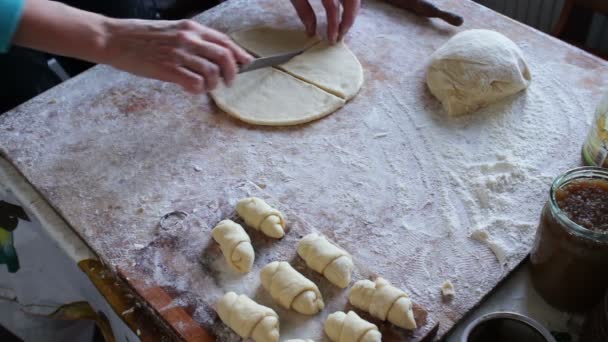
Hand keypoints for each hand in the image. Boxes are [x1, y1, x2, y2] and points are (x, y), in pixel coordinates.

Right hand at [102, 19, 252, 92]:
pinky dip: (198, 90)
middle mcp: (188, 39)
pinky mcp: (168, 69)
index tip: (247, 63)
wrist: (114, 39)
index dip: (239, 54)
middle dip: (232, 73)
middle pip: (224, 57)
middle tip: (229, 82)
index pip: (225, 41)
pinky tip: (191, 89)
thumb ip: (193, 40)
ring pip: (211, 72)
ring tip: (205, 87)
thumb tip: (214, 55)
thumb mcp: (172, 31)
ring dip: (212, 84)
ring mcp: (178, 54)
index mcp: (190, 28)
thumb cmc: (141, 37)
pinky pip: (195, 83)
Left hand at [290, 0, 359, 42]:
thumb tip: (310, 32)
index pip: (333, 7)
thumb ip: (303, 10)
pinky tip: (343, 12)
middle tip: (342, 35)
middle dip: (349, 20)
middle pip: (353, 1)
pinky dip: (349, 3)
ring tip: (343, 26)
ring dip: (351, 12)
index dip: (334, 25)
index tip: (332, 40)